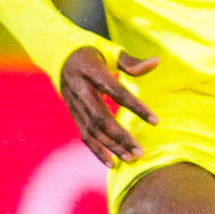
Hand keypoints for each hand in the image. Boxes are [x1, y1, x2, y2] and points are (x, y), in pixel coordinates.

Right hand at [59, 46, 159, 164]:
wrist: (57, 54)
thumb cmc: (90, 51)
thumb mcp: (110, 50)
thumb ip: (131, 62)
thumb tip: (157, 62)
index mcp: (91, 71)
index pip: (117, 92)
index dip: (136, 107)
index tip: (156, 122)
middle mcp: (80, 90)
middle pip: (101, 118)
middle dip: (121, 137)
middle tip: (140, 152)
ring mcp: (74, 104)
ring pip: (92, 130)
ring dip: (112, 147)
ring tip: (131, 159)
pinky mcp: (73, 113)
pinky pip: (84, 135)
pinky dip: (97, 150)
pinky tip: (111, 163)